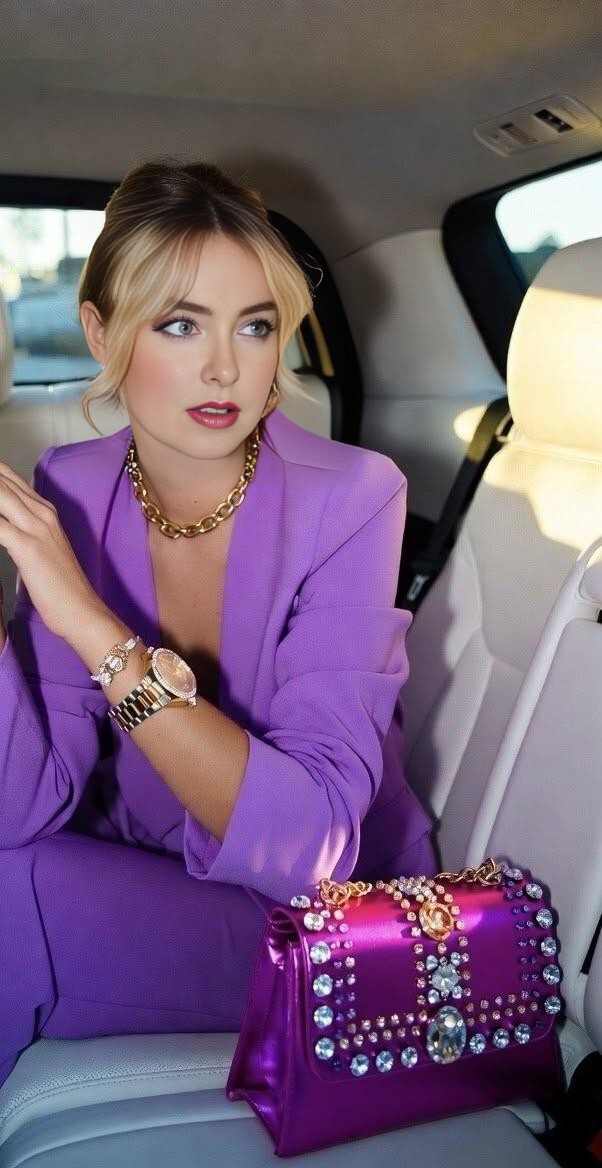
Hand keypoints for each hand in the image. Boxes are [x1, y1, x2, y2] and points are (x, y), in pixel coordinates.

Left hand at [0, 462, 106, 641]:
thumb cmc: (60, 587)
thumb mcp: (42, 550)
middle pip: (1, 481)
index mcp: (45, 511)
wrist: (81, 610)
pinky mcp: (27, 546)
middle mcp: (42, 513)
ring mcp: (36, 527)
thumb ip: (21, 532)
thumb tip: (3, 528)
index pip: (9, 478)